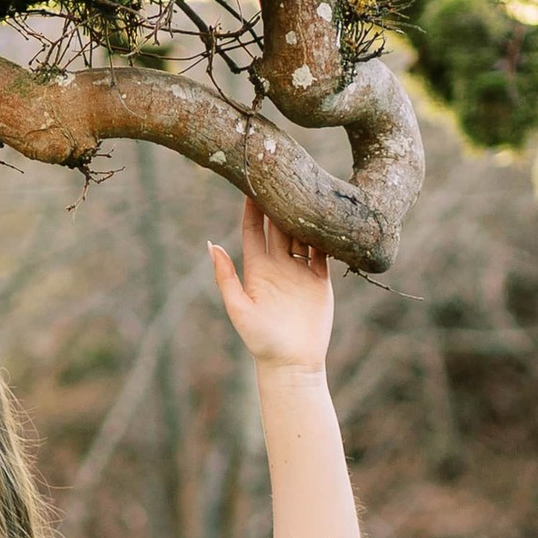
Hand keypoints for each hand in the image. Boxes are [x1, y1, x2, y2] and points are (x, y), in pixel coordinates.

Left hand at [207, 195, 335, 368]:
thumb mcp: (238, 308)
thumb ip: (225, 277)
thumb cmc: (261, 341)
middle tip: (281, 174)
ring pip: (301, 234)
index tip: (251, 183)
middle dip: (278, 202)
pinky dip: (325, 235)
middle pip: (278, 227)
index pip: (252, 230)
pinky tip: (327, 216)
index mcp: (257, 269)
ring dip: (303, 214)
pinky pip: (323, 251)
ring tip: (306, 188)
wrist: (292, 363)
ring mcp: (299, 272)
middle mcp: (278, 266)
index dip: (251, 208)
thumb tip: (210, 245)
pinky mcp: (319, 281)